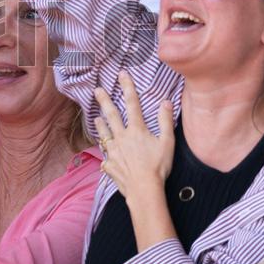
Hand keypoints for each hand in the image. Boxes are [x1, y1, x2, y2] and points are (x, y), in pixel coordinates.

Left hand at [94, 70, 174, 201]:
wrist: (144, 189)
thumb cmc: (158, 166)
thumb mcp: (167, 142)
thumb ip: (165, 121)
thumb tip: (166, 102)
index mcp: (136, 130)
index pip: (132, 103)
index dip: (127, 87)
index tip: (121, 74)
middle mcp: (122, 137)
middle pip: (111, 115)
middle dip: (104, 101)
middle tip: (97, 90)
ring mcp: (113, 151)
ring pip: (104, 134)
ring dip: (100, 125)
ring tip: (95, 118)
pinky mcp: (109, 164)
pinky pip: (105, 157)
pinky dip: (105, 154)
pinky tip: (104, 156)